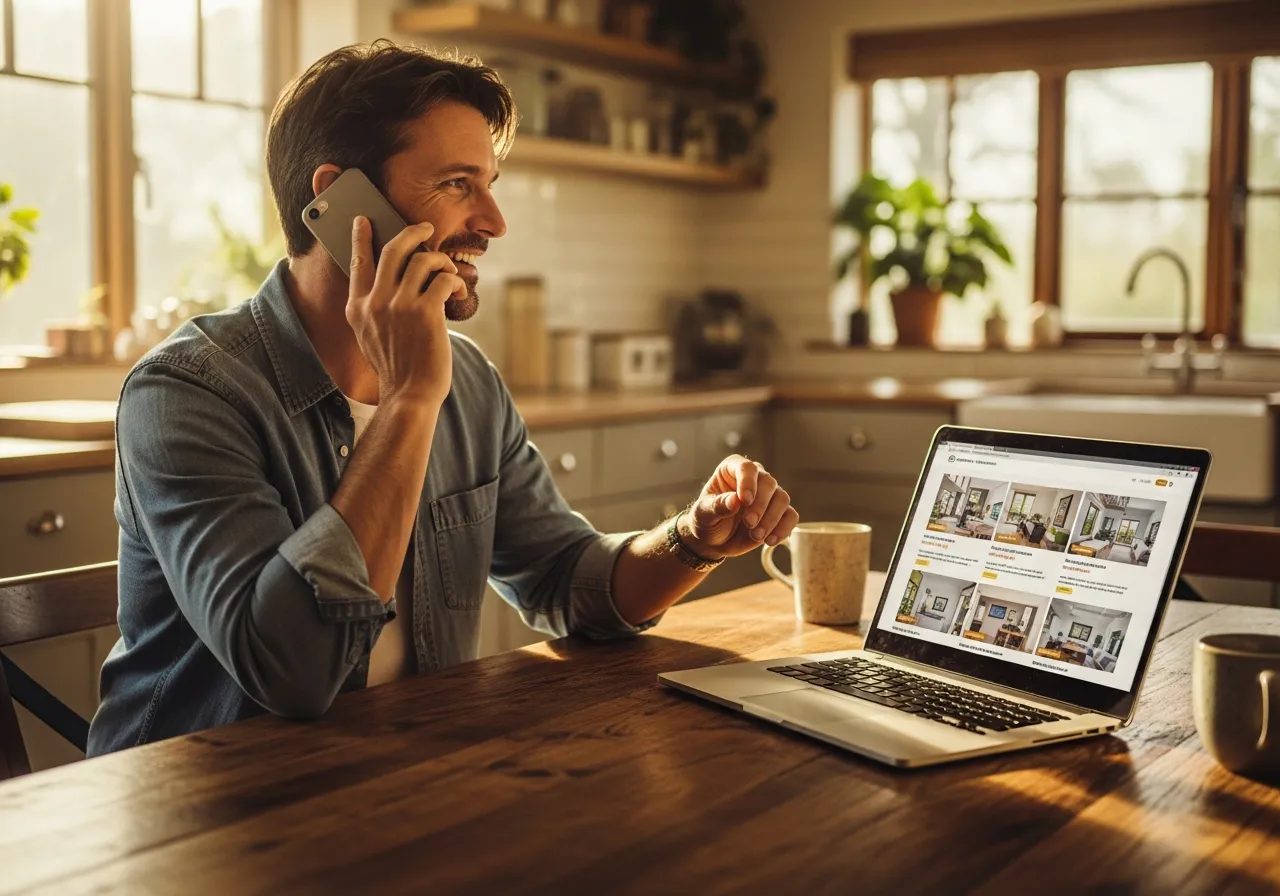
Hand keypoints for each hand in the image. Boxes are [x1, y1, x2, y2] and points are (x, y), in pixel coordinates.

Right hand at [346, 216, 466, 407]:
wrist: (409, 395)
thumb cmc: (397, 367)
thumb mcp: (370, 337)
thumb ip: (374, 309)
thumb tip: (391, 280)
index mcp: (358, 308)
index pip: (357, 263)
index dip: (360, 238)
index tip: (363, 221)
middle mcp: (375, 302)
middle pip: (392, 250)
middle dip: (411, 232)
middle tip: (425, 227)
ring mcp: (399, 306)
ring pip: (423, 260)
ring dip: (441, 260)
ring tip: (448, 271)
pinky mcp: (426, 312)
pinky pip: (443, 279)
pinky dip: (454, 280)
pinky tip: (458, 290)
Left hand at [680, 455, 798, 559]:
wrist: (714, 540)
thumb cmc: (706, 520)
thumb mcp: (703, 514)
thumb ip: (717, 506)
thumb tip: (735, 500)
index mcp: (732, 469)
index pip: (747, 468)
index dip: (748, 482)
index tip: (744, 501)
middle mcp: (754, 477)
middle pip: (768, 483)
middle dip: (760, 506)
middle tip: (749, 524)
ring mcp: (769, 495)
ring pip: (782, 499)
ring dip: (771, 519)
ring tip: (756, 536)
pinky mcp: (778, 513)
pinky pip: (791, 516)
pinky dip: (784, 528)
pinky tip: (770, 541)